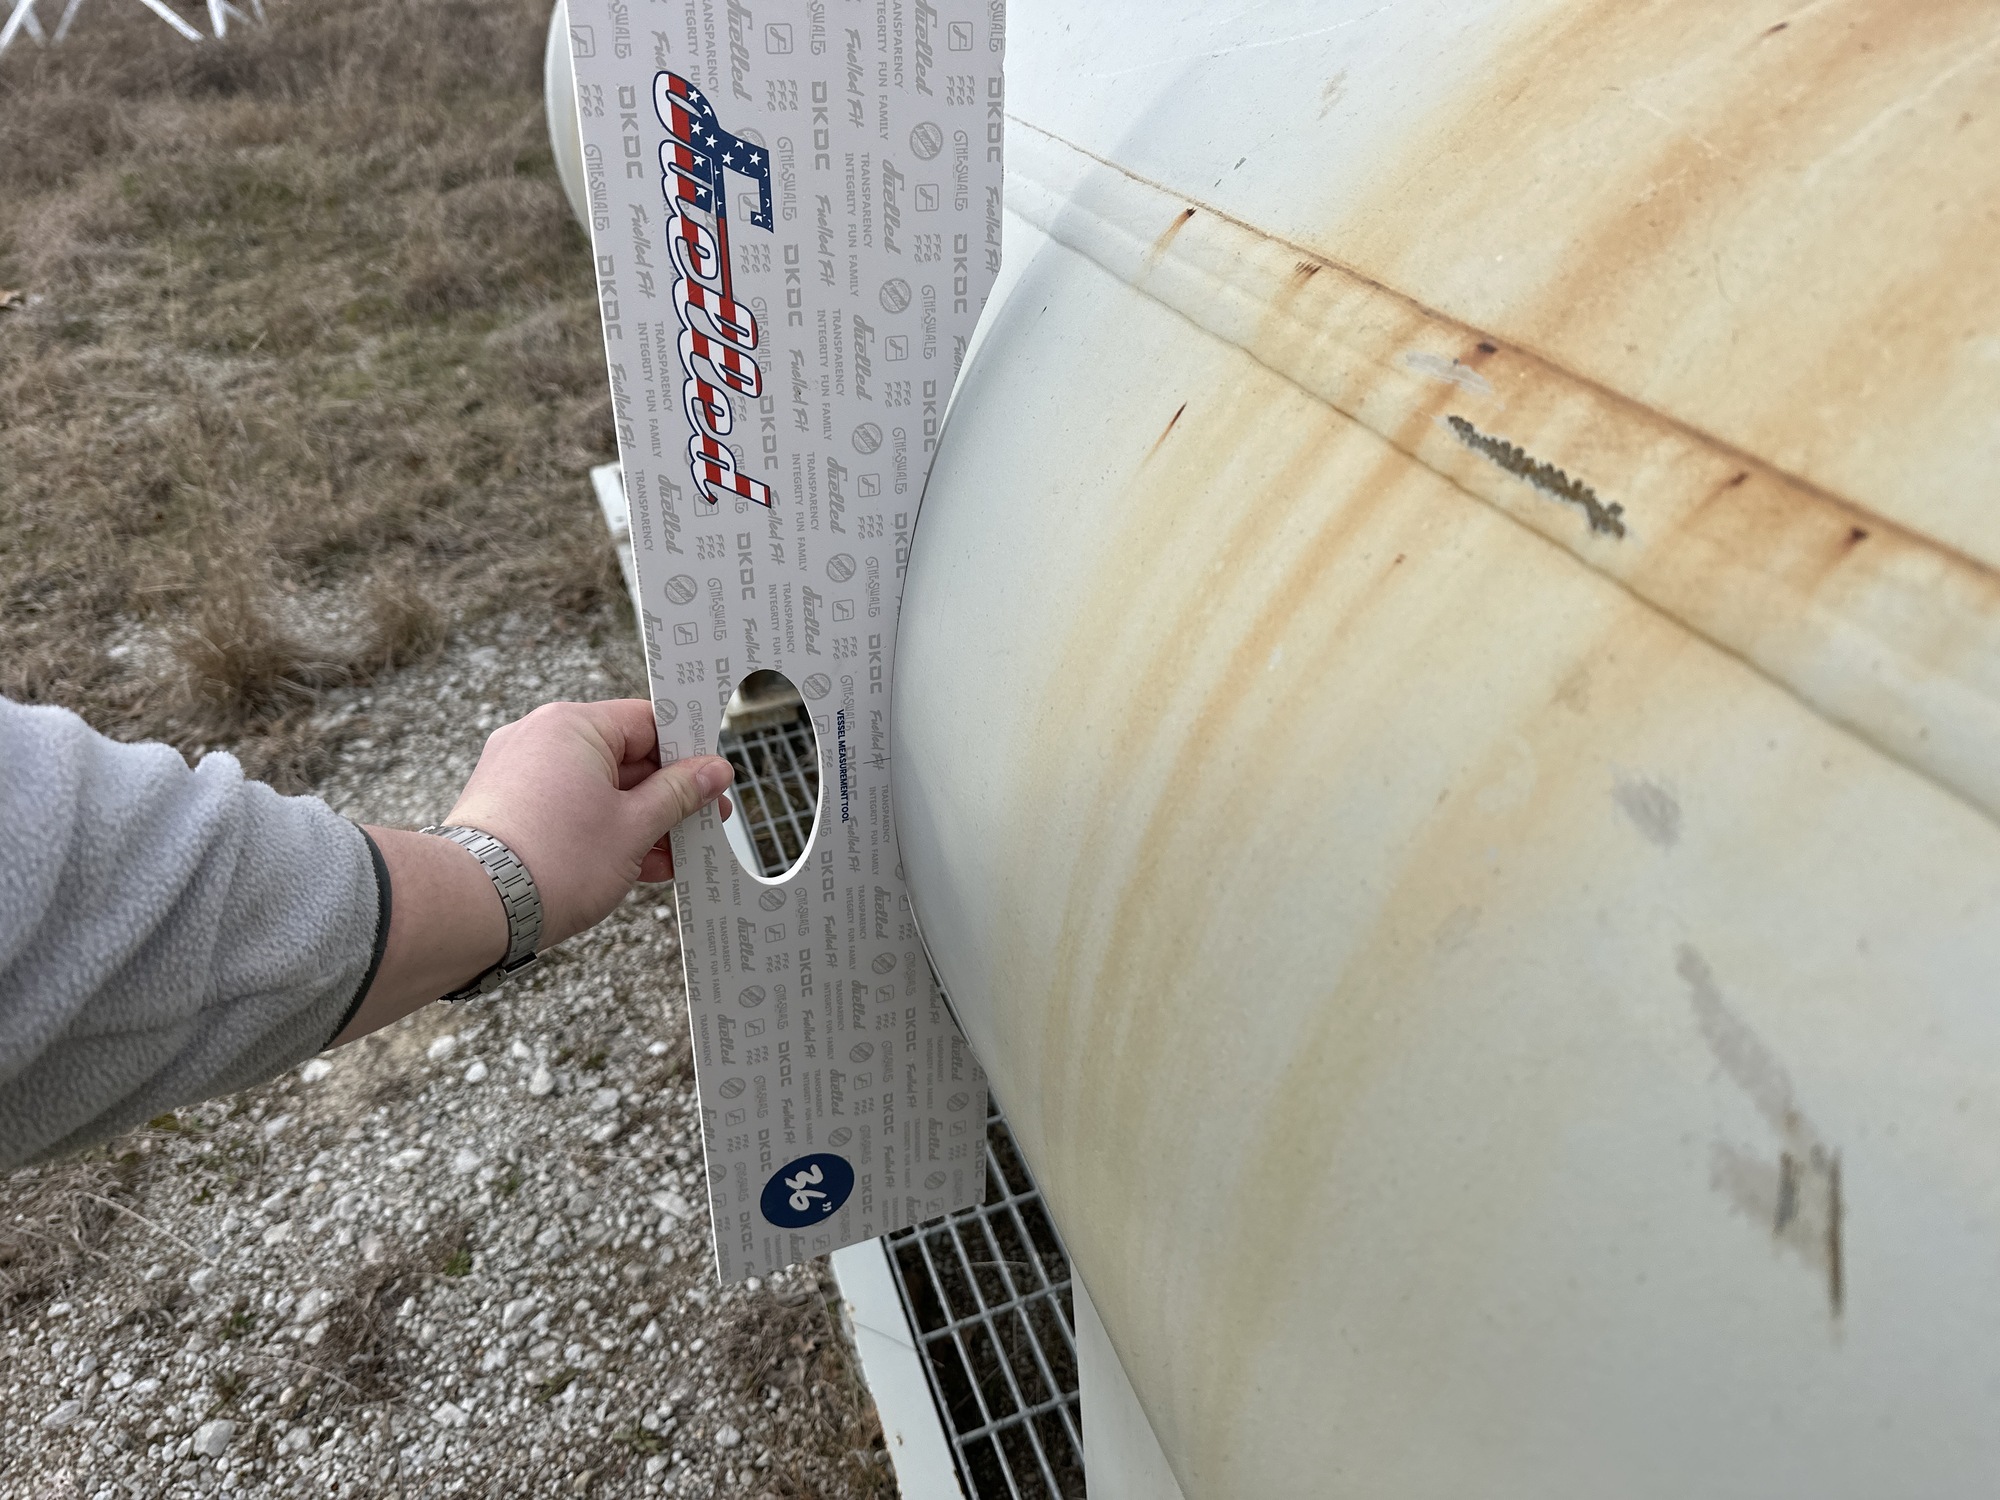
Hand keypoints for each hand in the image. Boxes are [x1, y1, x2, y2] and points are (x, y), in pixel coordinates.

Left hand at [443, 699, 732, 944]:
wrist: (473, 908)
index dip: (687, 753)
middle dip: (666, 796)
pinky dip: (602, 831)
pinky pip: (568, 808)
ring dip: (639, 821)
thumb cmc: (554, 861)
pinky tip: (639, 866)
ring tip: (675, 856)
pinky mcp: (505, 808)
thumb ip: (679, 794)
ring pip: (597, 788)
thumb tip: (714, 771)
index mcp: (572, 725)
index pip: (647, 722)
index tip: (714, 780)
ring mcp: (518, 773)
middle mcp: (540, 738)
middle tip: (705, 823)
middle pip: (623, 757)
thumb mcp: (635, 827)